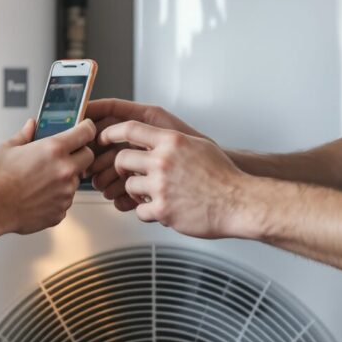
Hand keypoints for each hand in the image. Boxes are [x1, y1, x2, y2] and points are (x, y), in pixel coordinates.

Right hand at [0, 117, 96, 235]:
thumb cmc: (0, 179)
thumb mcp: (8, 148)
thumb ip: (24, 134)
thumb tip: (31, 125)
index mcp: (54, 149)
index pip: (86, 132)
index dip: (86, 128)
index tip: (85, 129)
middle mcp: (65, 169)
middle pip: (88, 156)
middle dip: (79, 154)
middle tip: (65, 156)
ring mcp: (66, 191)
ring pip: (76, 180)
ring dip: (66, 178)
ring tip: (43, 180)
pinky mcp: (62, 209)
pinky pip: (66, 199)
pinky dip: (57, 197)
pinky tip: (41, 195)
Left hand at [100, 120, 253, 239]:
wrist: (238, 202)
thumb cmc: (222, 176)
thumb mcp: (197, 146)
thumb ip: (172, 142)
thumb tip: (153, 139)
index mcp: (171, 141)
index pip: (129, 129)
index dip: (110, 133)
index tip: (102, 138)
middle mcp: (163, 161)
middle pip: (121, 159)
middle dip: (120, 168)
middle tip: (127, 173)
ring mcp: (161, 187)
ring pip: (128, 186)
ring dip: (135, 192)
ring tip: (150, 194)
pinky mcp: (163, 210)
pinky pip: (139, 211)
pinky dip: (147, 212)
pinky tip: (161, 210)